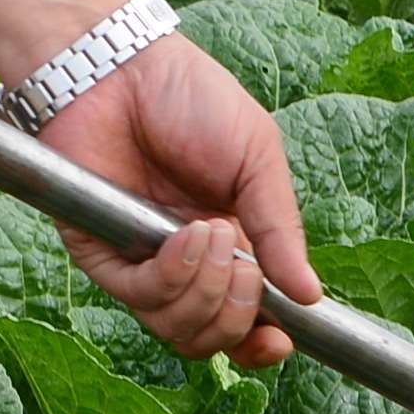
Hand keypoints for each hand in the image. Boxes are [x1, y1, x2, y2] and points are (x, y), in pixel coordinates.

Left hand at [44, 34, 313, 365]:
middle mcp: (187, 265)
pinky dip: (171, 277)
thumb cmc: (192, 101)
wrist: (124, 71)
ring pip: (177, 330)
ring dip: (207, 295)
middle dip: (237, 315)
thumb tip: (311, 296)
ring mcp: (144, 263)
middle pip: (213, 337)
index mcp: (231, 245)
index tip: (281, 338)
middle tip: (247, 268)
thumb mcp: (258, 161)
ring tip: (212, 234)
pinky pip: (140, 298)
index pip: (247, 321)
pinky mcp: (102, 255)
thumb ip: (280, 230)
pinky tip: (185, 237)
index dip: (263, 342)